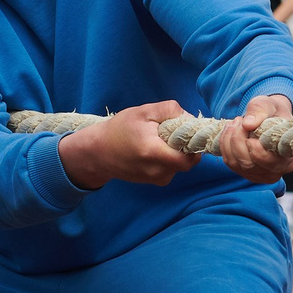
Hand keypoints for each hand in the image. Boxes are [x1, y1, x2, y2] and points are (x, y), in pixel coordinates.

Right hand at [58, 100, 199, 190]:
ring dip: (177, 152)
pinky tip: (155, 149)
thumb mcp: (144, 111)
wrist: (98, 152)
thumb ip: (170, 110)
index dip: (194, 143)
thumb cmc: (119, 129)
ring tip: (159, 140)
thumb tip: (190, 118)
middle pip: (188, 161)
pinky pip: (172, 169)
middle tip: (172, 132)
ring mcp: (156, 179)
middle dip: (186, 146)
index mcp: (154, 152)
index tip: (186, 130)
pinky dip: (169, 158)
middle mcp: (157, 171)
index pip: (190, 157)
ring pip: (181, 165)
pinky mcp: (154, 181)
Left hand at [217, 93, 292, 184]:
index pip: (271, 163)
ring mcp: (258, 175)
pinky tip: (230, 131)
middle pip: (248, 164)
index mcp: (287, 158)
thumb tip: (247, 124)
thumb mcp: (268, 105)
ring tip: (235, 123)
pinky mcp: (245, 172)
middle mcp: (274, 172)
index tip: (249, 130)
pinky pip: (229, 162)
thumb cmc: (272, 113)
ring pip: (236, 163)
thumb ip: (260, 111)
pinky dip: (225, 145)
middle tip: (239, 120)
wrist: (269, 118)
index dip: (257, 150)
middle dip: (237, 140)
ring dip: (229, 141)